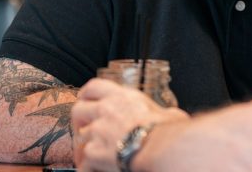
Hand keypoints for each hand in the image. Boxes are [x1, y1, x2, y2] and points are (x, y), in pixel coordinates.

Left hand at [71, 78, 187, 170]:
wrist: (160, 147)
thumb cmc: (166, 130)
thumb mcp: (169, 113)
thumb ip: (163, 112)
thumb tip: (172, 115)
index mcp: (122, 97)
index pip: (94, 87)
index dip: (86, 94)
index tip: (85, 100)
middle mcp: (106, 110)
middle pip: (78, 110)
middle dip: (79, 122)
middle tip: (84, 130)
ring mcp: (97, 131)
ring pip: (80, 138)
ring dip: (86, 147)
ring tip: (92, 155)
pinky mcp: (93, 152)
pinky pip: (84, 162)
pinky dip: (88, 167)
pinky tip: (94, 169)